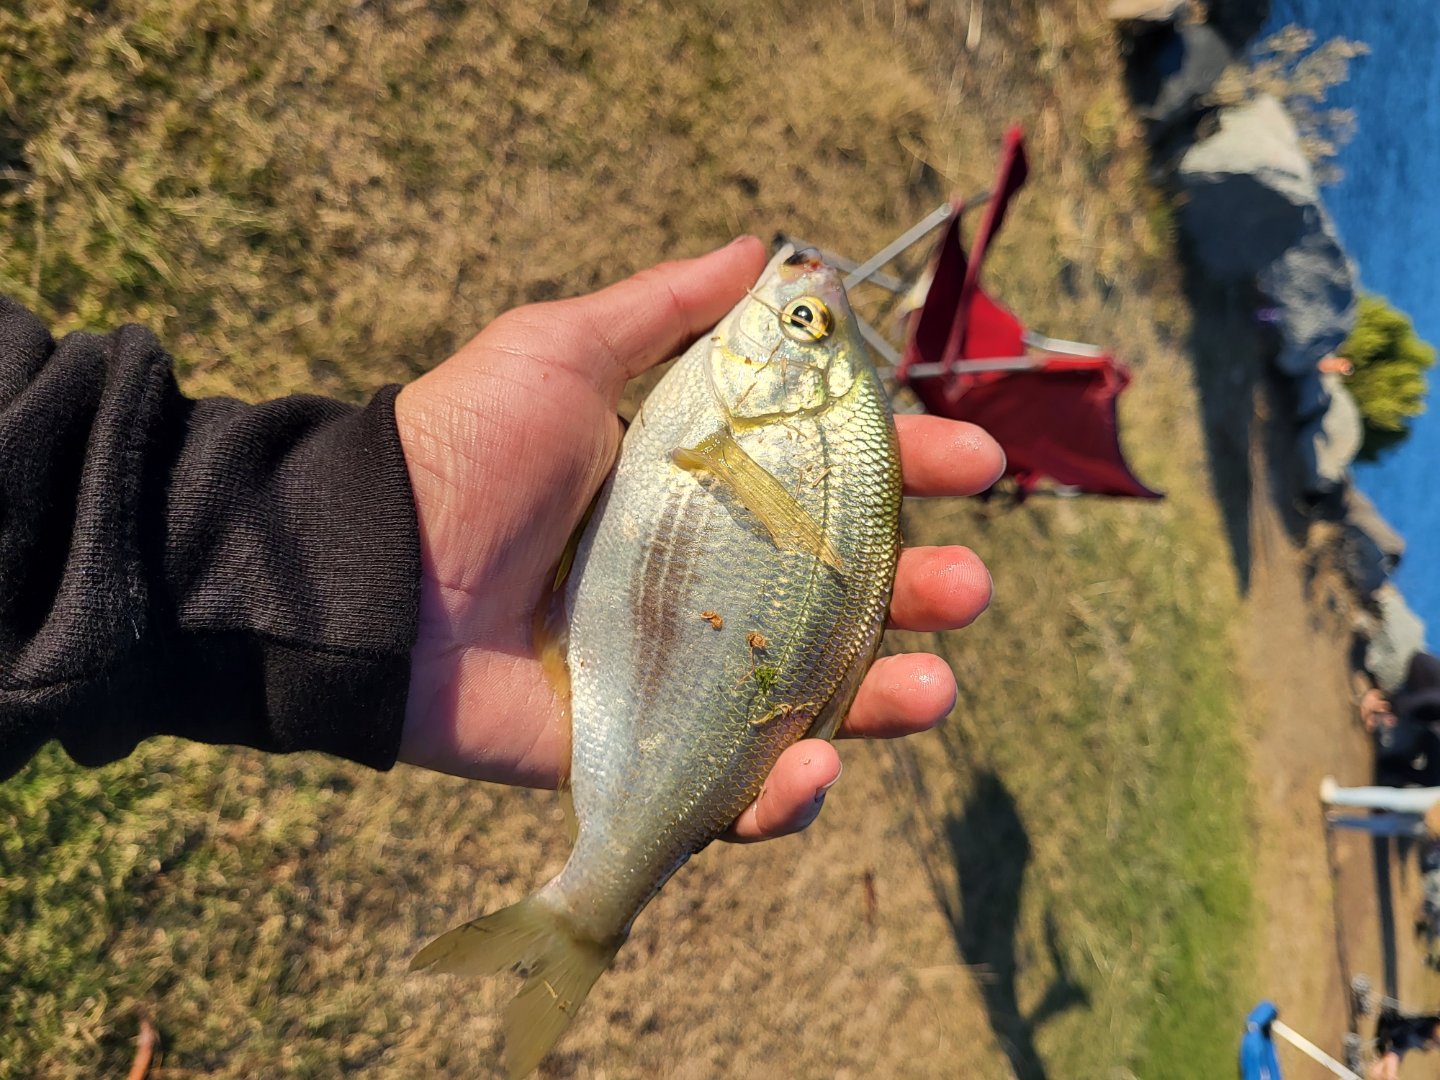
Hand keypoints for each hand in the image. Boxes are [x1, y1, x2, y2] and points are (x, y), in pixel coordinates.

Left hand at [394, 237, 1001, 840]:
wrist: (367, 568)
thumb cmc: (463, 449)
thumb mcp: (565, 352)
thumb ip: (665, 308)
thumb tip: (766, 250)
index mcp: (700, 491)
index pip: (828, 482)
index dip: (907, 471)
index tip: (973, 461)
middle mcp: (705, 582)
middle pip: (842, 597)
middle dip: (922, 590)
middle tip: (968, 586)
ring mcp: (680, 673)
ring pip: (811, 698)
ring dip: (889, 697)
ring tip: (936, 686)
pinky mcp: (641, 752)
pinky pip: (734, 789)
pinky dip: (786, 794)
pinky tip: (817, 766)